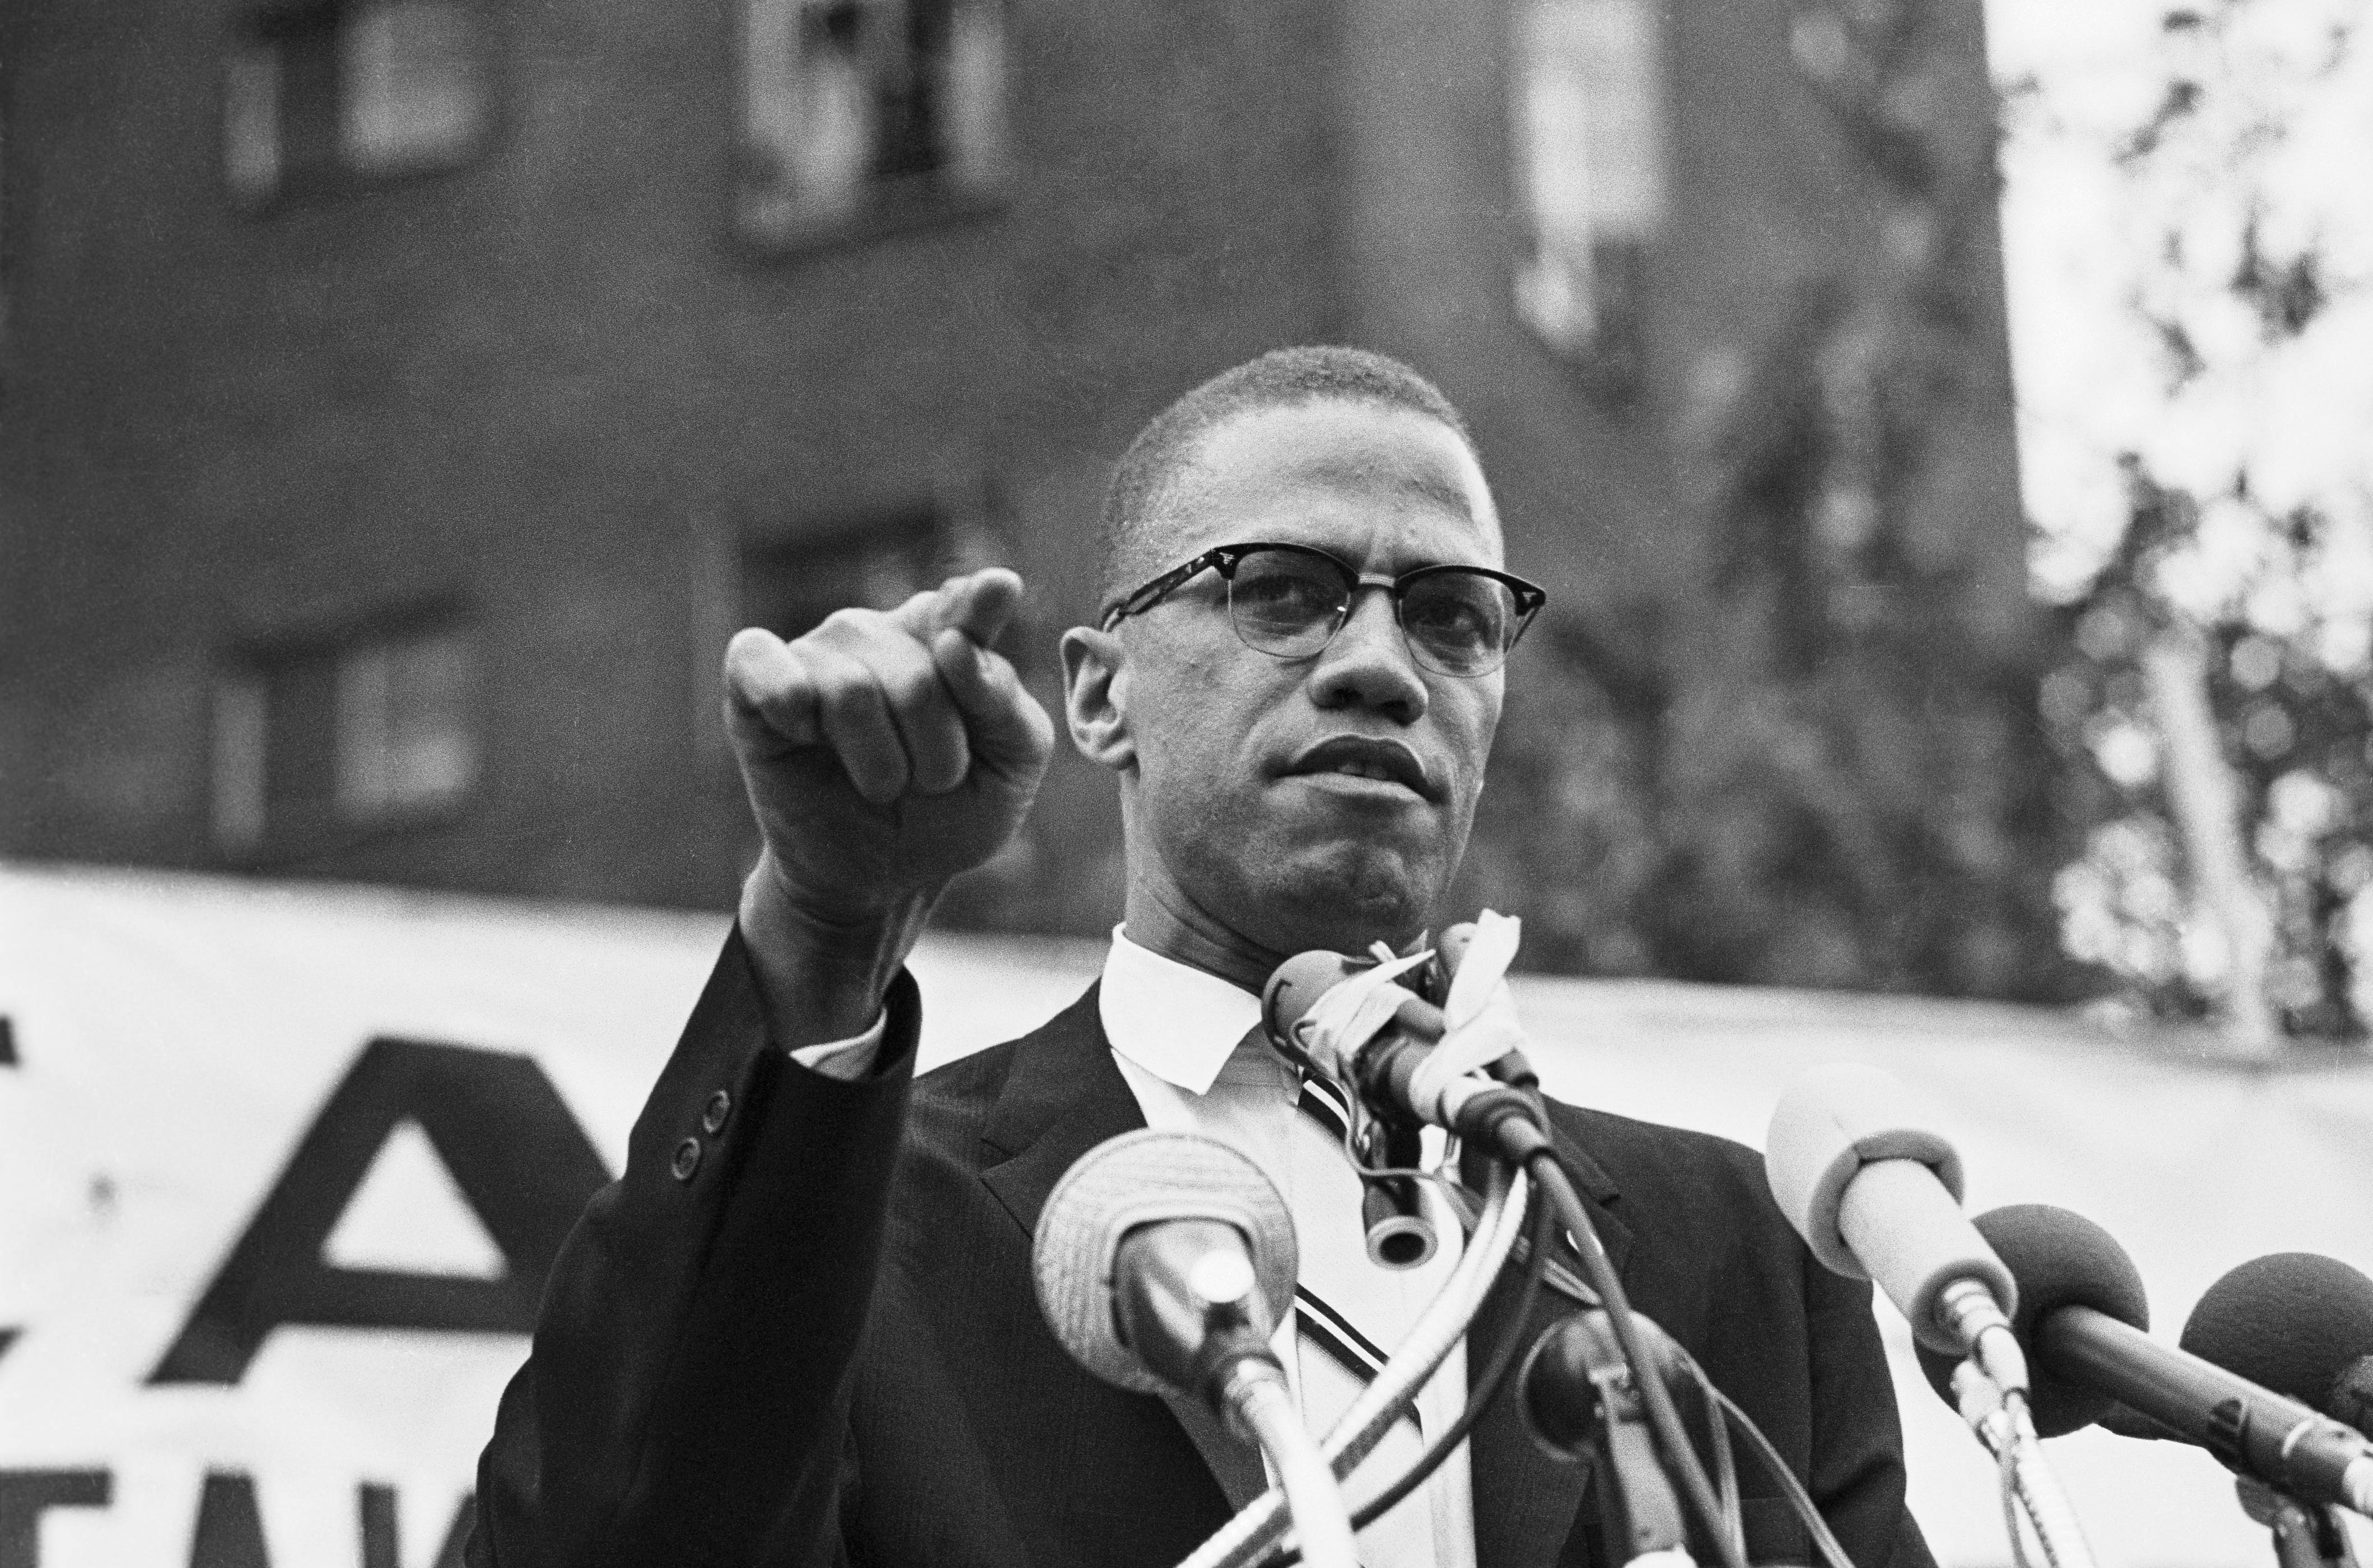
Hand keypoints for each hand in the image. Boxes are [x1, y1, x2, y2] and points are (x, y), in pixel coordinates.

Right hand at [722, 569, 1054, 1032]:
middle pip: (921, 679)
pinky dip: (785, 702)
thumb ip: (1003, 700)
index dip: (978, 609)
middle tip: (928, 783)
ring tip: (882, 784)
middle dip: (937, 756)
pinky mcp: (753, 682)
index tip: (1001, 589)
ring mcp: (816, 653)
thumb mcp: (1010, 765)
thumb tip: (956, 644)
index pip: (963, 608)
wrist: (880, 880)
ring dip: (880, 766)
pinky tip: (802, 735)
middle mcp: (877, 631)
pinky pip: (759, 663)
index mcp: (943, 637)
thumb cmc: (951, 812)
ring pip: (853, 693)